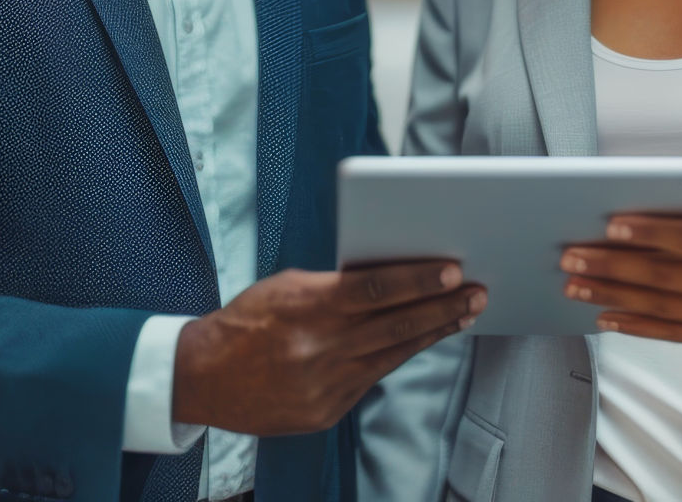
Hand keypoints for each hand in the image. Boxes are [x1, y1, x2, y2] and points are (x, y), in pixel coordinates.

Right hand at [173, 261, 485, 435]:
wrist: (204, 376)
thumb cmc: (249, 318)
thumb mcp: (289, 286)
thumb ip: (337, 285)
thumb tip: (391, 277)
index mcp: (309, 305)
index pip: (377, 288)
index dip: (420, 279)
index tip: (453, 269)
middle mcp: (320, 347)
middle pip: (396, 324)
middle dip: (443, 307)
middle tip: (477, 291)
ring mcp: (324, 384)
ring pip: (393, 354)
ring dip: (432, 333)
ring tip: (463, 315)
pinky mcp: (325, 412)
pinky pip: (372, 378)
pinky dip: (399, 356)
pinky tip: (422, 340)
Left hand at [559, 184, 681, 347]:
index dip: (651, 232)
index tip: (611, 223)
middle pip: (665, 276)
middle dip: (612, 264)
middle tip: (570, 254)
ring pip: (660, 307)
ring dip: (612, 295)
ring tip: (572, 284)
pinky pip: (672, 333)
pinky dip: (635, 327)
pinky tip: (604, 317)